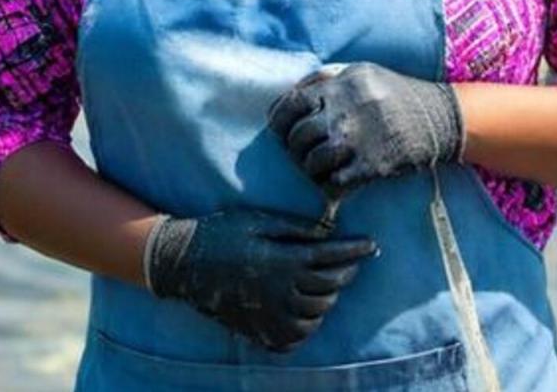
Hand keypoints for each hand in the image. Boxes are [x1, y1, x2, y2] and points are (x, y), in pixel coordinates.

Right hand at [145, 208, 376, 351]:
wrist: (184, 264)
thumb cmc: (222, 232)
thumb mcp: (260, 219)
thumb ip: (296, 228)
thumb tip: (328, 232)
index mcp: (283, 261)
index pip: (331, 258)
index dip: (355, 251)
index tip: (372, 245)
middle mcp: (281, 293)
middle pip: (330, 287)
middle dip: (346, 271)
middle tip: (351, 259)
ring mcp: (270, 317)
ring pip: (317, 314)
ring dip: (329, 297)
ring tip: (328, 281)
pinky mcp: (259, 332)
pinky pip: (296, 336)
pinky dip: (308, 323)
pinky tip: (307, 307)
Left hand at [268, 62, 464, 198]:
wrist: (441, 119)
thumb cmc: (396, 94)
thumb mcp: (361, 72)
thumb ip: (326, 80)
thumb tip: (289, 96)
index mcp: (339, 84)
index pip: (290, 103)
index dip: (279, 120)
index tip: (281, 129)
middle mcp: (344, 110)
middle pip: (297, 136)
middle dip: (295, 148)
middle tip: (303, 152)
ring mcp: (357, 139)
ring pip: (310, 162)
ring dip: (311, 168)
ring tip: (321, 167)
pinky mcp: (371, 165)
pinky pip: (333, 182)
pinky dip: (332, 183)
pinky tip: (340, 177)